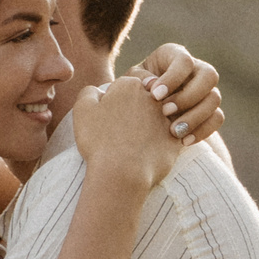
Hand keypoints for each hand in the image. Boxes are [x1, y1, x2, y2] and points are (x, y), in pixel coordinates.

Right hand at [70, 72, 182, 190]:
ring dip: (150, 125)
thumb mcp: (82, 109)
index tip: (111, 117)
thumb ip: (89, 91)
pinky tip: (148, 153)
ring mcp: (168, 118)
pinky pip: (169, 137)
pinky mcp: (176, 139)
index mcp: (131, 85)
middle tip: (123, 130)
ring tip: (135, 142)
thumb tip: (99, 90)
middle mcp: (154, 97)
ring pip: (159, 116)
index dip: (116, 101)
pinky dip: (160, 143)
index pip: (126, 86)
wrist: (122, 173)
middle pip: (145, 98)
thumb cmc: (99, 140)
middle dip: (136, 110)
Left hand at [132, 44, 223, 147]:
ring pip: (214, 99)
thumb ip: (139, 79)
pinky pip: (217, 118)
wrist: (141, 110)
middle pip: (209, 76)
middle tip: (165, 111)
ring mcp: (206, 90)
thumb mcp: (132, 80)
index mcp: (175, 55)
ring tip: (173, 131)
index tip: (155, 95)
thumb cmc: (135, 89)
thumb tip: (152, 84)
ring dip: (195, 117)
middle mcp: (196, 69)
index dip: (173, 78)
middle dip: (188, 97)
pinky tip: (184, 141)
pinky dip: (202, 131)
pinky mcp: (210, 110)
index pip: (184, 61)